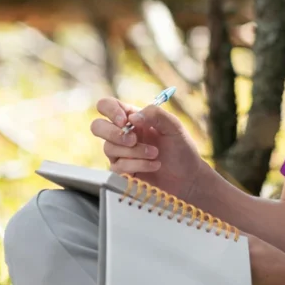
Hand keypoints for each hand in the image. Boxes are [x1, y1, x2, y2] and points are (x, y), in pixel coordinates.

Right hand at [91, 97, 207, 204]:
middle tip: (133, 140)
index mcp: (133, 118)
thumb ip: (156, 114)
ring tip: (155, 154)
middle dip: (113, 133)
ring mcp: (120, 153)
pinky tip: (154, 165)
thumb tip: (133, 117)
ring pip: (109, 148)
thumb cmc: (181, 150)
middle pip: (97, 126)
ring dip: (134, 151)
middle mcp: (123, 133)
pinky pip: (118, 166)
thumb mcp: (174, 127)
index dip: (110, 110)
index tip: (125, 121)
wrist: (187, 178)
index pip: (107, 106)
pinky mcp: (122, 171)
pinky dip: (138, 164)